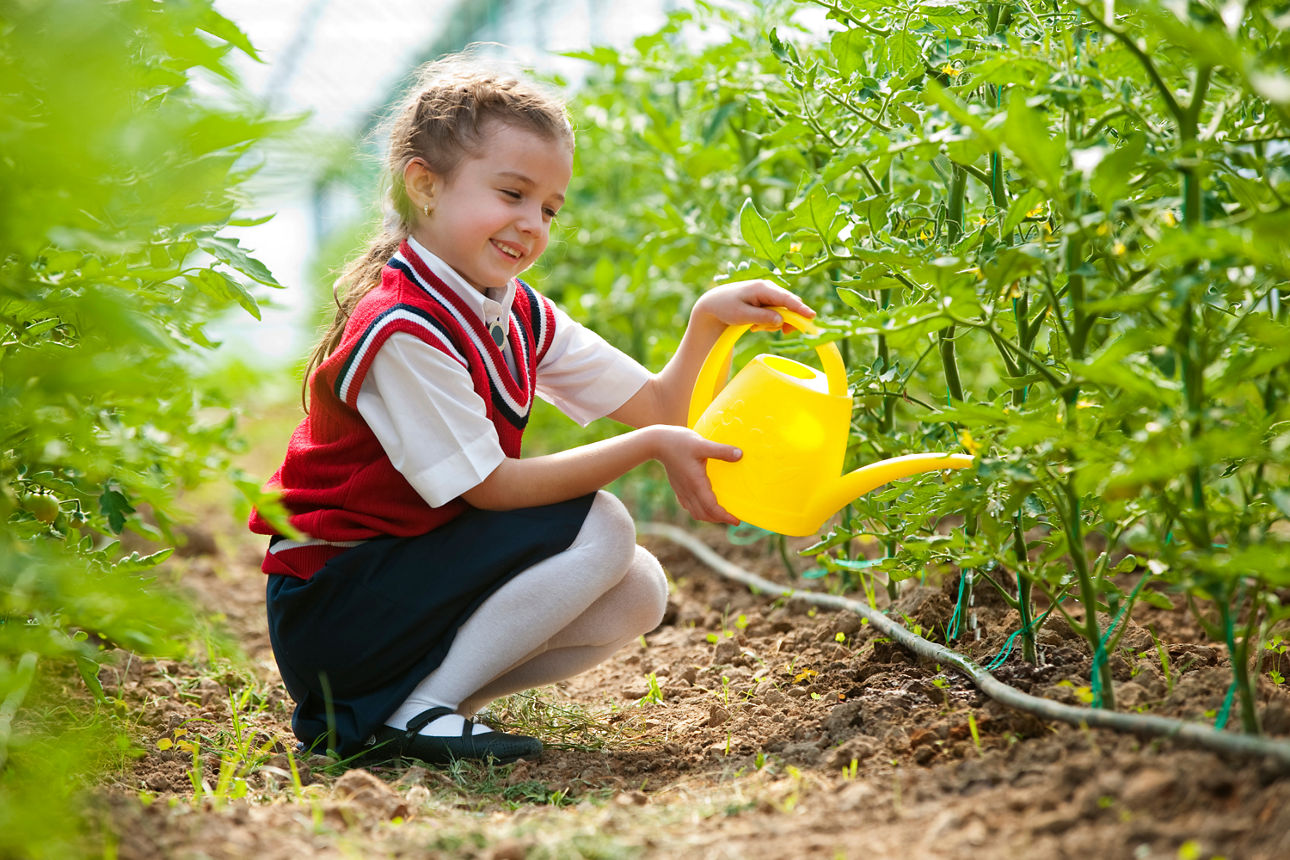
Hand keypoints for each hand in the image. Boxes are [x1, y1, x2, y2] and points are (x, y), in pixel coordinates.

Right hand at [652, 426, 741, 524]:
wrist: (657, 442)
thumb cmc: (679, 442)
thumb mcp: (702, 444)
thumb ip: (721, 451)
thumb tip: (740, 455)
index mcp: (696, 484)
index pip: (711, 508)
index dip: (724, 517)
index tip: (737, 520)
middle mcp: (688, 491)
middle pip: (704, 515)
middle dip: (719, 519)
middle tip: (733, 518)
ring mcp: (682, 491)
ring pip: (696, 513)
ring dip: (709, 517)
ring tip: (721, 514)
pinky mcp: (678, 488)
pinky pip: (689, 506)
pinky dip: (700, 510)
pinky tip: (705, 505)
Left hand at [692, 279, 815, 333]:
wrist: (714, 303)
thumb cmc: (725, 307)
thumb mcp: (741, 315)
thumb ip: (762, 317)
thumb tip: (781, 321)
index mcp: (763, 288)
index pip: (786, 298)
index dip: (800, 308)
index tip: (811, 317)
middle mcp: (768, 288)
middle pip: (789, 304)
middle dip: (789, 320)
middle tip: (784, 333)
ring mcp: (768, 294)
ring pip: (783, 311)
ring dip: (775, 323)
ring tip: (756, 328)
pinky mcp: (766, 301)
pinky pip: (777, 313)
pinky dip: (771, 322)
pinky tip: (756, 326)